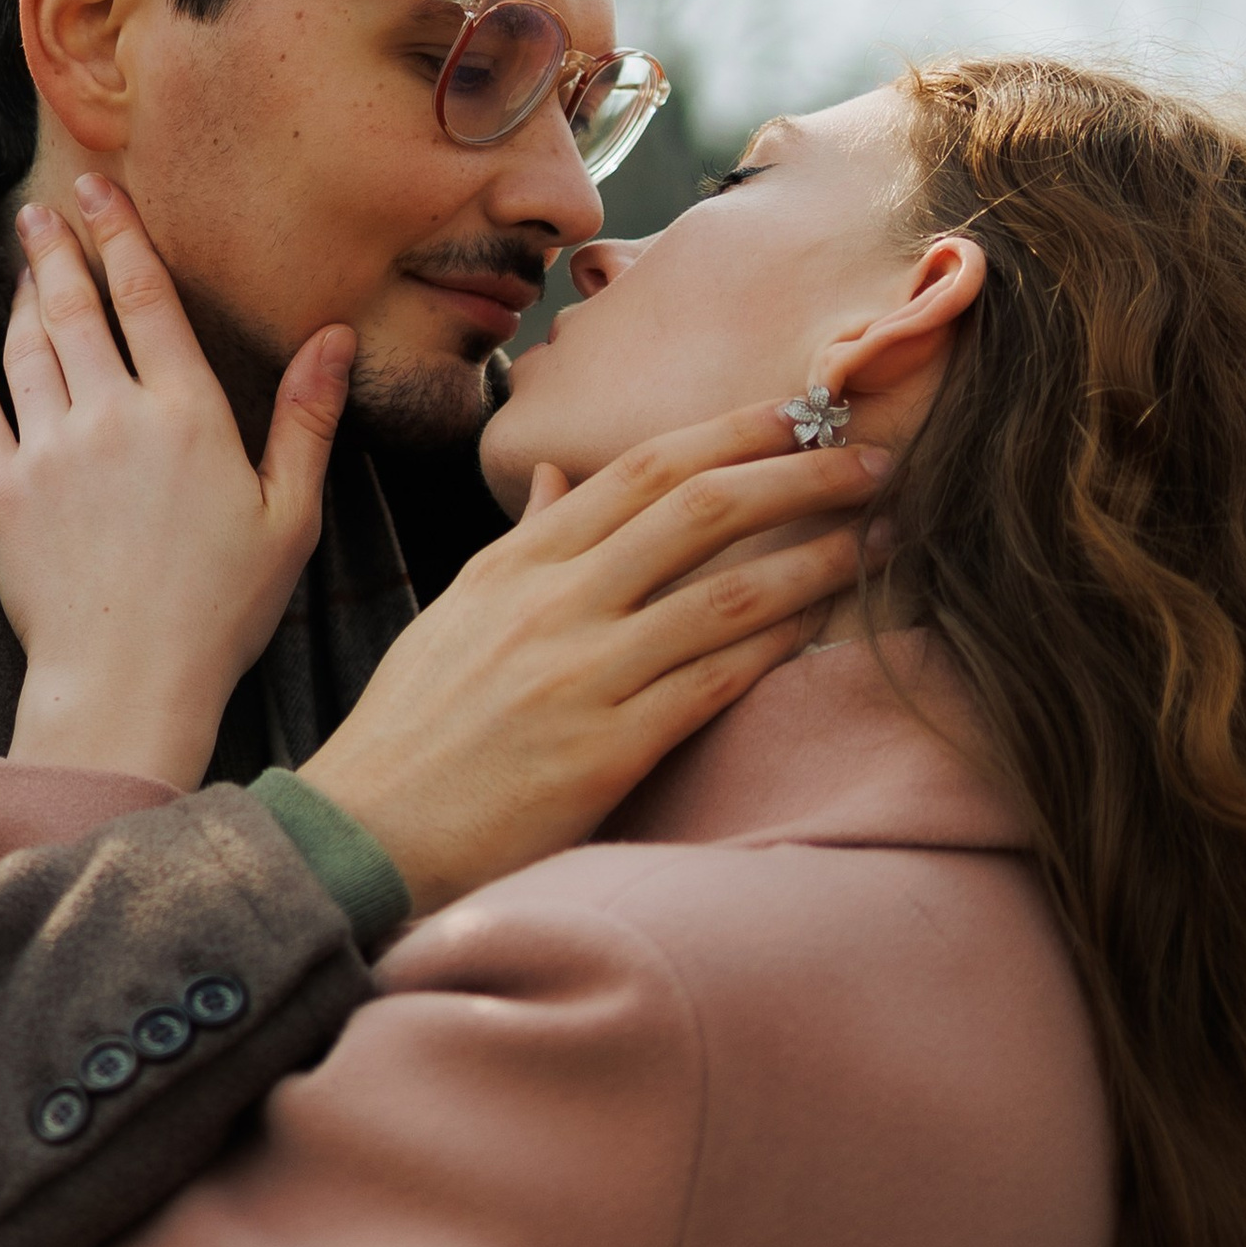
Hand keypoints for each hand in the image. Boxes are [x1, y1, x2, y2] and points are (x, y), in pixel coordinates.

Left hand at [0, 174, 354, 788]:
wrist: (127, 683)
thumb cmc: (220, 611)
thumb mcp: (289, 517)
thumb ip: (306, 419)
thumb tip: (335, 337)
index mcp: (188, 414)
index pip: (147, 298)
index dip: (120, 236)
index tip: (98, 191)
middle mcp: (112, 415)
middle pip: (76, 307)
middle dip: (58, 248)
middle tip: (43, 210)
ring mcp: (47, 450)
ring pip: (25, 346)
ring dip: (22, 294)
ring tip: (22, 262)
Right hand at [298, 408, 887, 918]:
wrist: (365, 834)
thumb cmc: (413, 728)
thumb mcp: (455, 612)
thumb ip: (520, 542)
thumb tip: (555, 473)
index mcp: (516, 563)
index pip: (640, 469)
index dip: (732, 431)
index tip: (798, 411)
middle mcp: (553, 604)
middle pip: (699, 509)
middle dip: (800, 474)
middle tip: (872, 459)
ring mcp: (582, 675)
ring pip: (727, 593)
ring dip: (817, 558)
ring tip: (880, 537)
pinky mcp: (607, 751)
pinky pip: (716, 682)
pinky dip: (780, 646)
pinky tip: (827, 625)